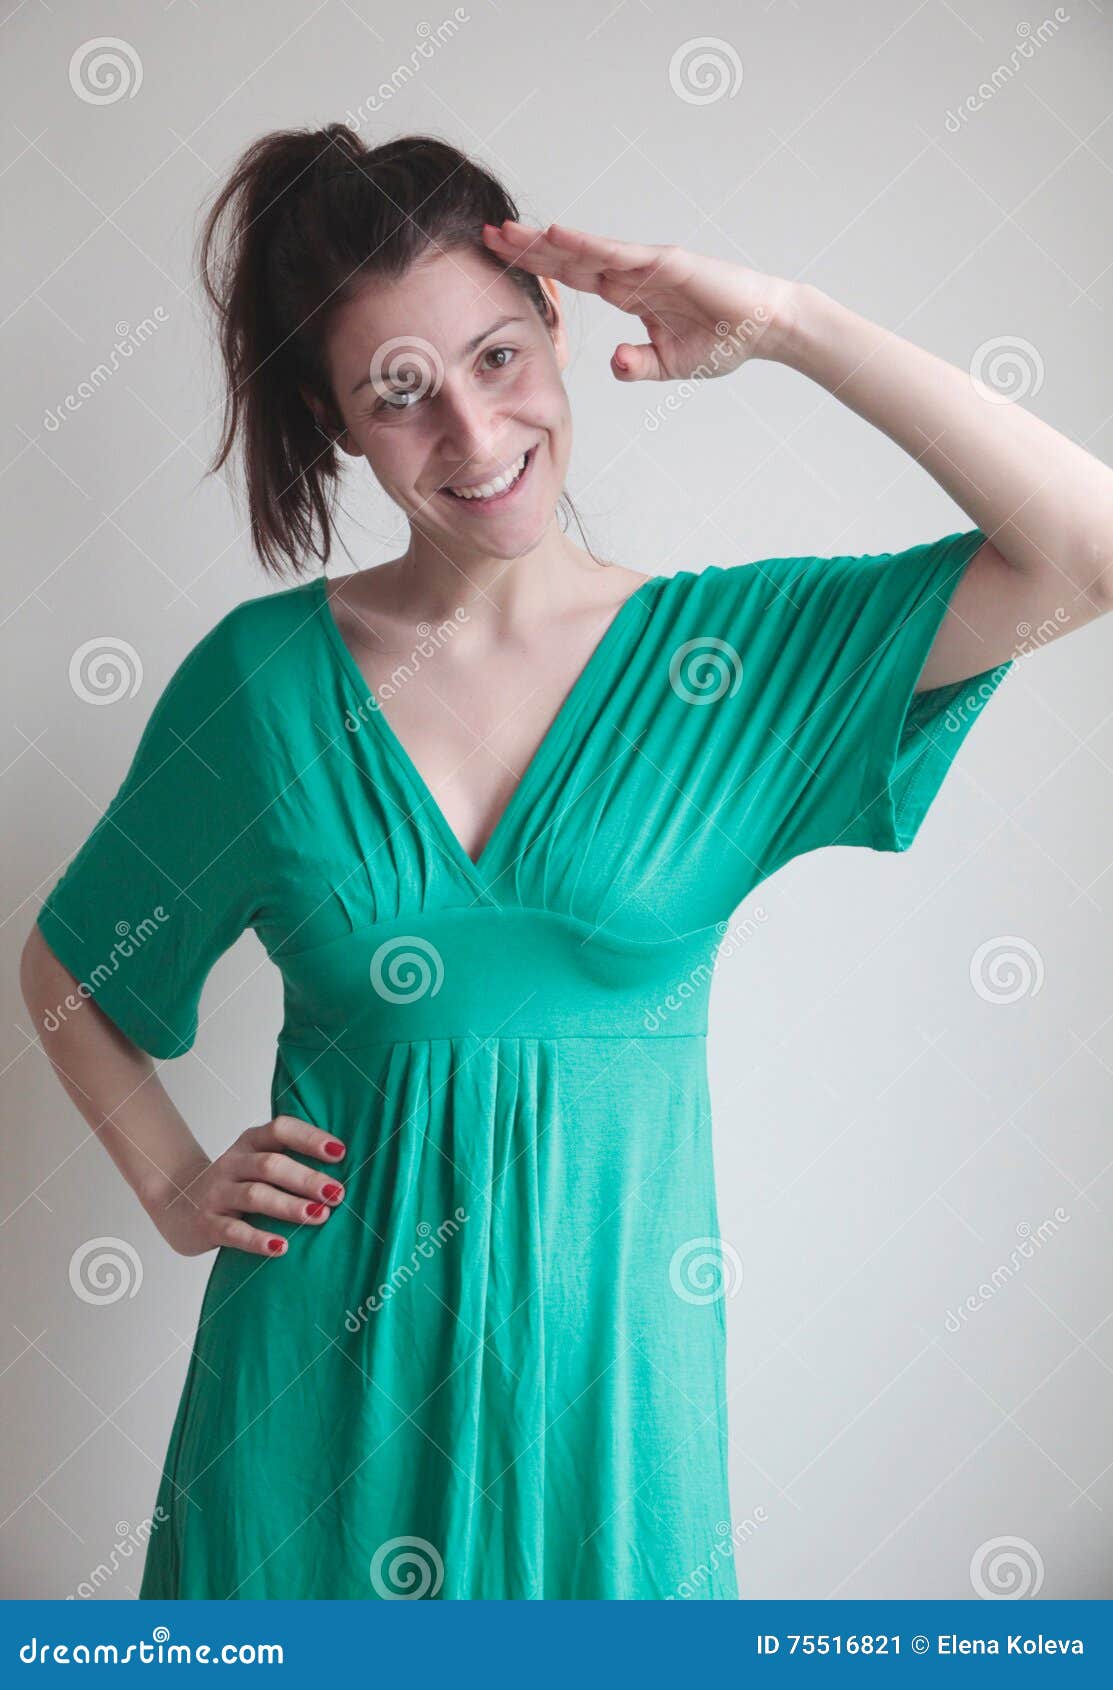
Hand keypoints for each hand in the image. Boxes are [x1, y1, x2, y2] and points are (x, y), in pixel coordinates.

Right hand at [146, 1114, 347, 1258]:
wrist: (176, 1203)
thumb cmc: (234, 1184)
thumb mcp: (255, 1163)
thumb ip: (288, 1160)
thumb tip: (344, 1170)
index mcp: (250, 1143)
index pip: (280, 1130)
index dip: (309, 1138)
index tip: (340, 1153)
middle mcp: (233, 1164)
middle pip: (271, 1165)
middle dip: (307, 1179)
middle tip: (337, 1194)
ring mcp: (217, 1194)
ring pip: (255, 1195)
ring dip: (289, 1206)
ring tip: (319, 1216)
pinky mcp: (207, 1224)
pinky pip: (233, 1232)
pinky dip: (258, 1240)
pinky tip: (281, 1248)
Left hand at [481, 219, 796, 380]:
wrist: (765, 329)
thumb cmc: (723, 340)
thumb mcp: (669, 363)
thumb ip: (636, 365)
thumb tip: (612, 364)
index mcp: (629, 293)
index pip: (572, 277)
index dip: (537, 268)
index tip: (500, 262)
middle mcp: (631, 272)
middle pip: (567, 257)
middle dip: (526, 248)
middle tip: (485, 236)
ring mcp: (646, 264)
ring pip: (583, 249)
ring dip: (544, 240)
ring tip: (506, 231)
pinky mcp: (665, 262)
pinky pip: (616, 253)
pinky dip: (585, 243)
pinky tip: (555, 234)